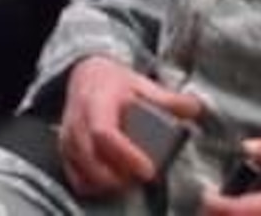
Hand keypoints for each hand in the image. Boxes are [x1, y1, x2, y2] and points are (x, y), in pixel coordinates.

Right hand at [58, 57, 204, 198]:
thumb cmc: (115, 83)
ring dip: (106, 183)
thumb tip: (195, 107)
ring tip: (131, 182)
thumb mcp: (141, 84)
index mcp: (97, 101)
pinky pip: (74, 175)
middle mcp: (77, 119)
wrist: (86, 74)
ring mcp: (68, 135)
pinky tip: (111, 184)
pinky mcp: (65, 148)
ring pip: (80, 169)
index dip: (125, 155)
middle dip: (116, 177)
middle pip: (89, 157)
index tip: (149, 170)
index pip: (103, 132)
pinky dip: (92, 186)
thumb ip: (168, 99)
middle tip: (142, 180)